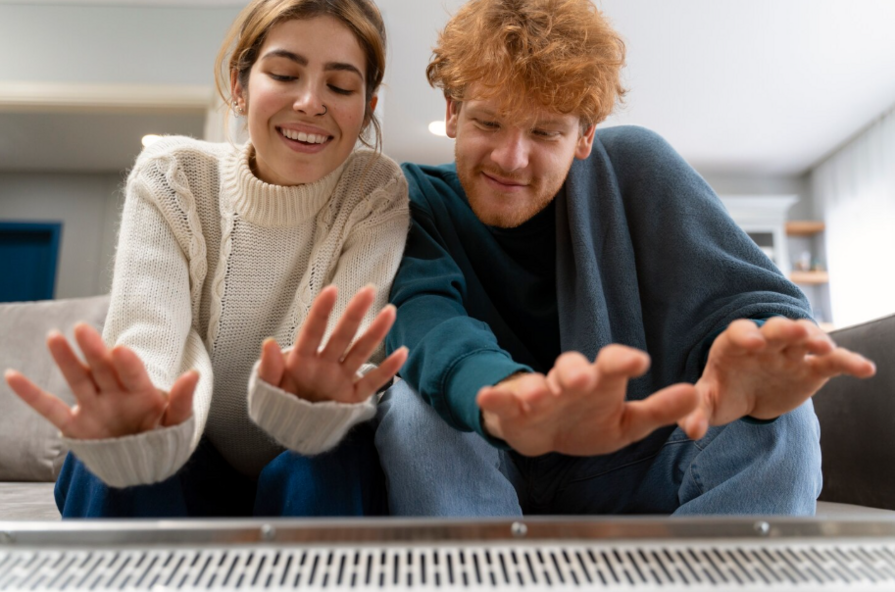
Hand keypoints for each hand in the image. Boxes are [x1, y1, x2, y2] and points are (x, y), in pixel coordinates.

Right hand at [4, 323, 196, 439]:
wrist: (145, 466)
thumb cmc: (162, 439)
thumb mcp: (177, 423)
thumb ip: (182, 401)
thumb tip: (194, 375)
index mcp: (142, 392)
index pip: (133, 374)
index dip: (127, 364)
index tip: (121, 351)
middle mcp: (115, 394)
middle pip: (103, 369)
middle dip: (94, 350)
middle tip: (83, 330)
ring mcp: (94, 407)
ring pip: (78, 379)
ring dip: (66, 360)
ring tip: (54, 337)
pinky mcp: (76, 425)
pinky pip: (51, 409)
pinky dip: (31, 395)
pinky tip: (13, 376)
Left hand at [257, 285, 407, 403]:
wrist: (292, 431)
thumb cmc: (280, 404)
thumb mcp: (267, 390)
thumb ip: (269, 369)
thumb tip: (268, 343)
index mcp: (303, 360)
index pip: (313, 332)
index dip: (322, 312)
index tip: (332, 290)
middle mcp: (325, 364)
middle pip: (342, 335)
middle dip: (354, 313)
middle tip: (369, 290)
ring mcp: (341, 378)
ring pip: (360, 352)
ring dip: (375, 333)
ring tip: (390, 312)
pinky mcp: (353, 396)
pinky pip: (373, 382)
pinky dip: (387, 369)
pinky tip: (402, 353)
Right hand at [477, 346, 697, 456]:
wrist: (545, 433)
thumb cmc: (590, 422)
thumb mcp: (629, 423)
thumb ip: (660, 410)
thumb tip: (696, 396)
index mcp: (602, 382)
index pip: (613, 364)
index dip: (624, 361)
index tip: (640, 361)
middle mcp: (571, 382)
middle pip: (573, 368)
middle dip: (577, 371)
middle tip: (585, 378)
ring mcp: (541, 392)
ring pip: (540, 383)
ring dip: (540, 386)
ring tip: (543, 393)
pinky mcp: (514, 406)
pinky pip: (503, 399)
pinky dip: (495, 396)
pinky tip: (487, 394)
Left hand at [680, 317, 876, 438]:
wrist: (747, 397)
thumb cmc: (724, 393)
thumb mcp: (708, 403)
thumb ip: (697, 412)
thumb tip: (690, 429)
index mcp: (734, 346)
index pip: (738, 333)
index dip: (745, 335)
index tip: (752, 343)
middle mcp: (764, 343)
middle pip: (775, 328)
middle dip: (786, 329)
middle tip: (797, 332)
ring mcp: (789, 353)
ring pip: (806, 338)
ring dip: (816, 338)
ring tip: (826, 347)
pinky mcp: (812, 368)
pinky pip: (832, 362)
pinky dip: (848, 362)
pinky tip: (865, 369)